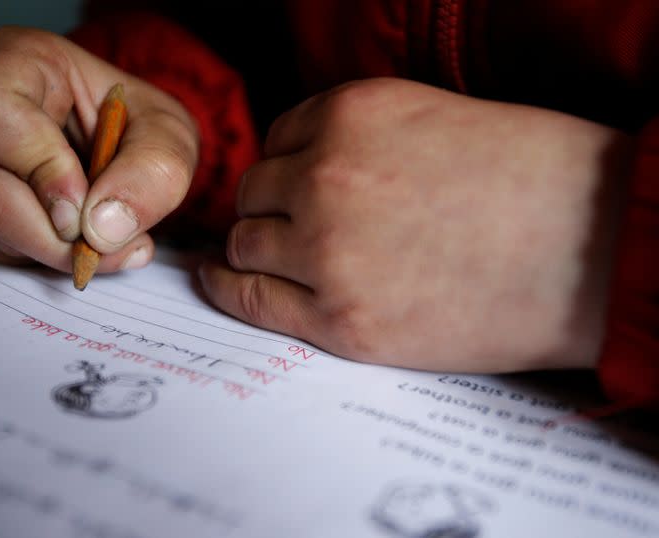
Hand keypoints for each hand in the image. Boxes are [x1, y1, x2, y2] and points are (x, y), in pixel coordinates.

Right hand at [0, 26, 197, 271]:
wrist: (119, 140)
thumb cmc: (134, 123)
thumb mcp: (168, 136)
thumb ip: (152, 173)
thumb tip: (102, 227)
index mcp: (14, 62)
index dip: (41, 170)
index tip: (86, 207)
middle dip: (53, 235)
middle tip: (107, 245)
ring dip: (52, 252)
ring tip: (106, 242)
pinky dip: (36, 258)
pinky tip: (74, 241)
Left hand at [199, 78, 633, 372]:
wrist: (593, 252)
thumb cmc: (533, 183)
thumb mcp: (439, 121)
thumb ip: (362, 139)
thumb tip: (302, 170)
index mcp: (354, 113)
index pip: (280, 137)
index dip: (289, 167)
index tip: (296, 189)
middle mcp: (328, 175)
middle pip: (254, 192)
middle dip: (270, 208)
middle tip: (292, 229)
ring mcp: (328, 250)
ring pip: (245, 243)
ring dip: (256, 249)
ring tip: (280, 262)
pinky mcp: (342, 320)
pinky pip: (250, 299)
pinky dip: (230, 290)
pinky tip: (225, 285)